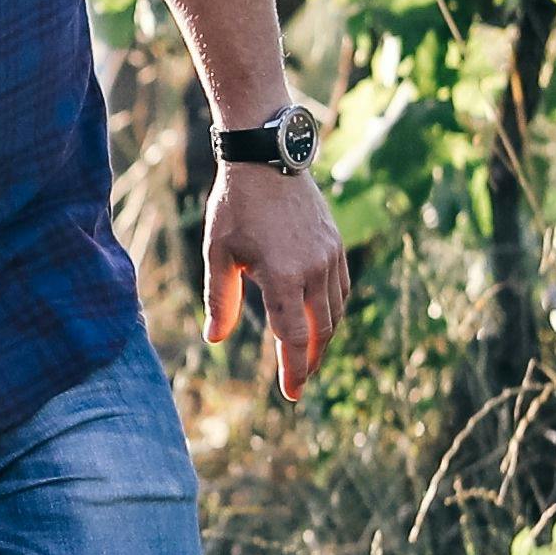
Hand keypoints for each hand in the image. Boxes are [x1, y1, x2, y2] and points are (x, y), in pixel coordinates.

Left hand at [206, 162, 347, 402]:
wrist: (267, 159)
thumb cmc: (235, 207)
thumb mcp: (219, 253)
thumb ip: (219, 299)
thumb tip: (214, 339)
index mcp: (283, 276)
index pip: (292, 337)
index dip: (293, 370)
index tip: (292, 395)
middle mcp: (313, 270)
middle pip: (319, 331)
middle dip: (310, 359)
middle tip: (298, 380)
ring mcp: (329, 257)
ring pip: (334, 312)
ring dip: (322, 337)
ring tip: (306, 353)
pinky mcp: (335, 245)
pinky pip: (341, 289)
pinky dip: (332, 310)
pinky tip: (318, 318)